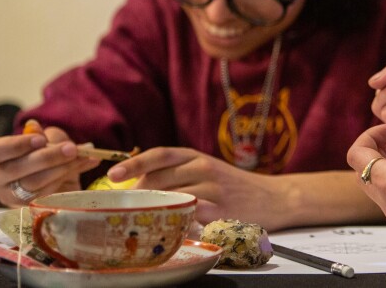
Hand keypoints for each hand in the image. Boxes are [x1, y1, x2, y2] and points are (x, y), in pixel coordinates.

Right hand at [0, 127, 99, 206]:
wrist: (57, 179)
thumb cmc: (44, 155)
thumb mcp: (44, 141)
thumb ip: (42, 136)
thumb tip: (35, 127)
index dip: (16, 145)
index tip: (41, 139)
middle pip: (15, 170)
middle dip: (46, 158)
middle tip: (72, 149)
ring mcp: (11, 197)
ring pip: (34, 184)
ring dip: (63, 168)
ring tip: (84, 156)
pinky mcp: (30, 208)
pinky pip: (48, 194)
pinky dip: (69, 177)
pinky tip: (86, 164)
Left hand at [107, 147, 283, 228]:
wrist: (273, 197)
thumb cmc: (233, 186)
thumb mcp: (207, 169)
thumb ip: (177, 172)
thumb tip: (136, 185)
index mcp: (197, 155)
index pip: (160, 155)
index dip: (134, 164)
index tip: (112, 176)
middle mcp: (204, 168)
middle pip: (160, 179)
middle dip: (139, 195)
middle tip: (125, 209)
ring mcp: (213, 189)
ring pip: (172, 198)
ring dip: (156, 210)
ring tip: (144, 221)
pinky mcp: (221, 211)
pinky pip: (190, 217)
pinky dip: (177, 224)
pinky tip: (170, 230)